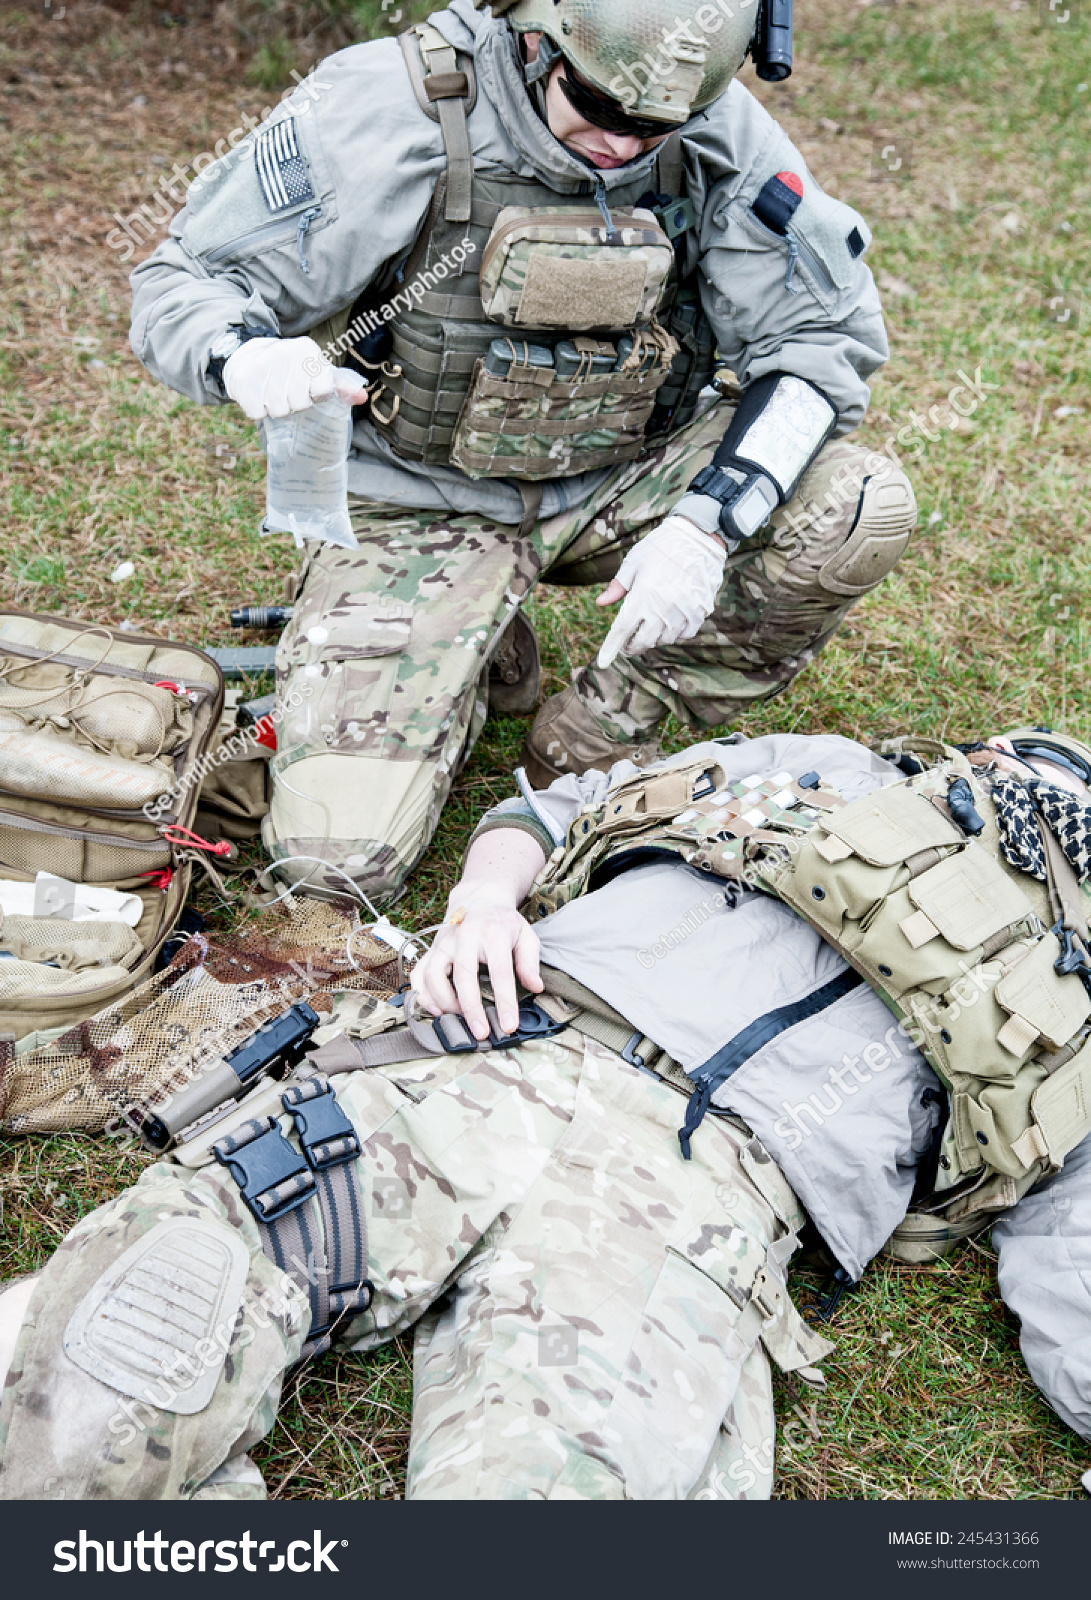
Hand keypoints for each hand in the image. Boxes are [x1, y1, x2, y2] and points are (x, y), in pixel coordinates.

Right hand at [223, 336, 368, 419]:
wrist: (247, 354)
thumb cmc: (292, 369)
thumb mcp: (317, 371)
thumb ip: (340, 386)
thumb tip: (363, 398)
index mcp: (308, 350)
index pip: (322, 392)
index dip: (315, 396)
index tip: (307, 387)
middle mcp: (284, 353)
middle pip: (299, 404)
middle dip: (294, 403)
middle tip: (287, 390)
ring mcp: (261, 364)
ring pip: (279, 411)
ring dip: (276, 407)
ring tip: (272, 391)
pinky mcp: (242, 379)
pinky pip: (257, 412)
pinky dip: (258, 409)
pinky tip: (258, 394)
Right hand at [411, 881, 542, 1042]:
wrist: (479, 900)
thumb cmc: (504, 923)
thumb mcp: (526, 935)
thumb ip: (530, 962)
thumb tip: (536, 987)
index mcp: (493, 933)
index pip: (500, 972)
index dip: (505, 1001)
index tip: (509, 1025)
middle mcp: (464, 937)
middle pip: (463, 977)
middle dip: (471, 1009)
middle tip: (480, 1033)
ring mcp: (444, 943)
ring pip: (434, 976)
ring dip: (444, 1002)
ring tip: (459, 1019)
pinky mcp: (431, 949)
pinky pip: (419, 974)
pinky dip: (423, 994)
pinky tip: (435, 1009)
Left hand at [596, 513, 726, 669]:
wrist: (699, 536)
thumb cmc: (661, 547)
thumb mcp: (634, 562)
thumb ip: (618, 587)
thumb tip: (600, 603)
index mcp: (642, 595)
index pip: (621, 630)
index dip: (610, 648)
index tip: (602, 661)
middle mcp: (662, 607)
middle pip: (642, 642)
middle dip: (632, 647)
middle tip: (627, 645)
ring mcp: (683, 611)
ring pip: (664, 640)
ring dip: (653, 638)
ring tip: (650, 627)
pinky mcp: (700, 611)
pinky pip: (685, 634)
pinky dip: (675, 634)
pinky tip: (670, 624)